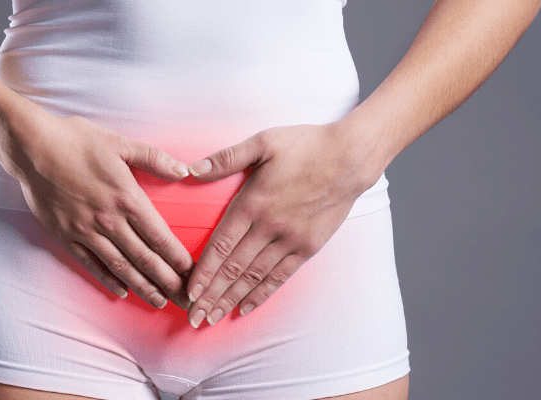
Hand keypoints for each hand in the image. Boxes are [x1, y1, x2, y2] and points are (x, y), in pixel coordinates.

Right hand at [2, 113, 195, 309]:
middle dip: (168, 283)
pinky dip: (107, 279)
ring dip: (142, 287)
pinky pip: (90, 264)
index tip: (194, 276)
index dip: (179, 260)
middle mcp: (109, 220)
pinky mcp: (66, 236)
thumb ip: (154, 159)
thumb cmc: (76, 141)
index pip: (160, 238)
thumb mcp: (120, 143)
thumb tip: (185, 170)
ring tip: (159, 303)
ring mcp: (86, 231)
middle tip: (186, 303)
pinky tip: (121, 292)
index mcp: (127, 198)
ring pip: (120, 266)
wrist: (32, 148)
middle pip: (145, 259)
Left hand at [183, 122, 390, 326]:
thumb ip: (226, 158)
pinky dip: (261, 293)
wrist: (351, 157)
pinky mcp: (308, 246)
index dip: (204, 271)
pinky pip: (280, 276)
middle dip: (211, 295)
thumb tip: (191, 169)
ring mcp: (290, 239)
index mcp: (254, 202)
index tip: (188, 291)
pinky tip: (245, 308)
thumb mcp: (264, 142)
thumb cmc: (306, 145)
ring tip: (212, 318)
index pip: (222, 245)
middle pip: (234, 268)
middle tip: (194, 317)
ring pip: (254, 276)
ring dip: (231, 299)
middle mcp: (270, 226)